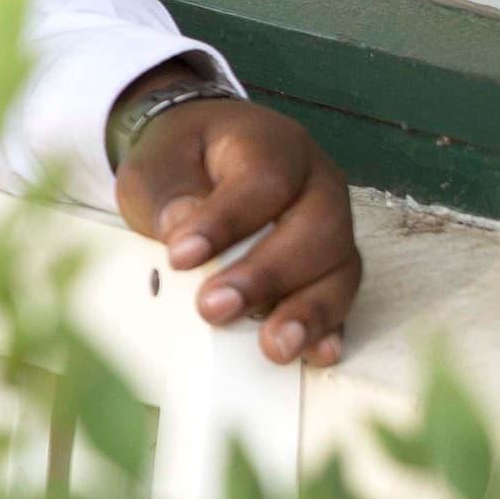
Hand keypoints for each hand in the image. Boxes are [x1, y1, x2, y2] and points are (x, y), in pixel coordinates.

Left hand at [112, 93, 358, 367]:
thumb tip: (181, 228)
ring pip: (340, 267)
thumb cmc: (183, 162)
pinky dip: (329, 326)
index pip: (263, 181)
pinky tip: (314, 353)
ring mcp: (334, 224)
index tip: (181, 256)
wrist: (203, 158)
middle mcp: (318, 183)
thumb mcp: (157, 164)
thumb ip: (167, 192)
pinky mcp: (333, 264)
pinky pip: (341, 295)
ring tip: (274, 346)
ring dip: (308, 311)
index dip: (226, 221)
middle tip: (215, 308)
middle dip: (267, 275)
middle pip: (316, 228)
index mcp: (274, 146)